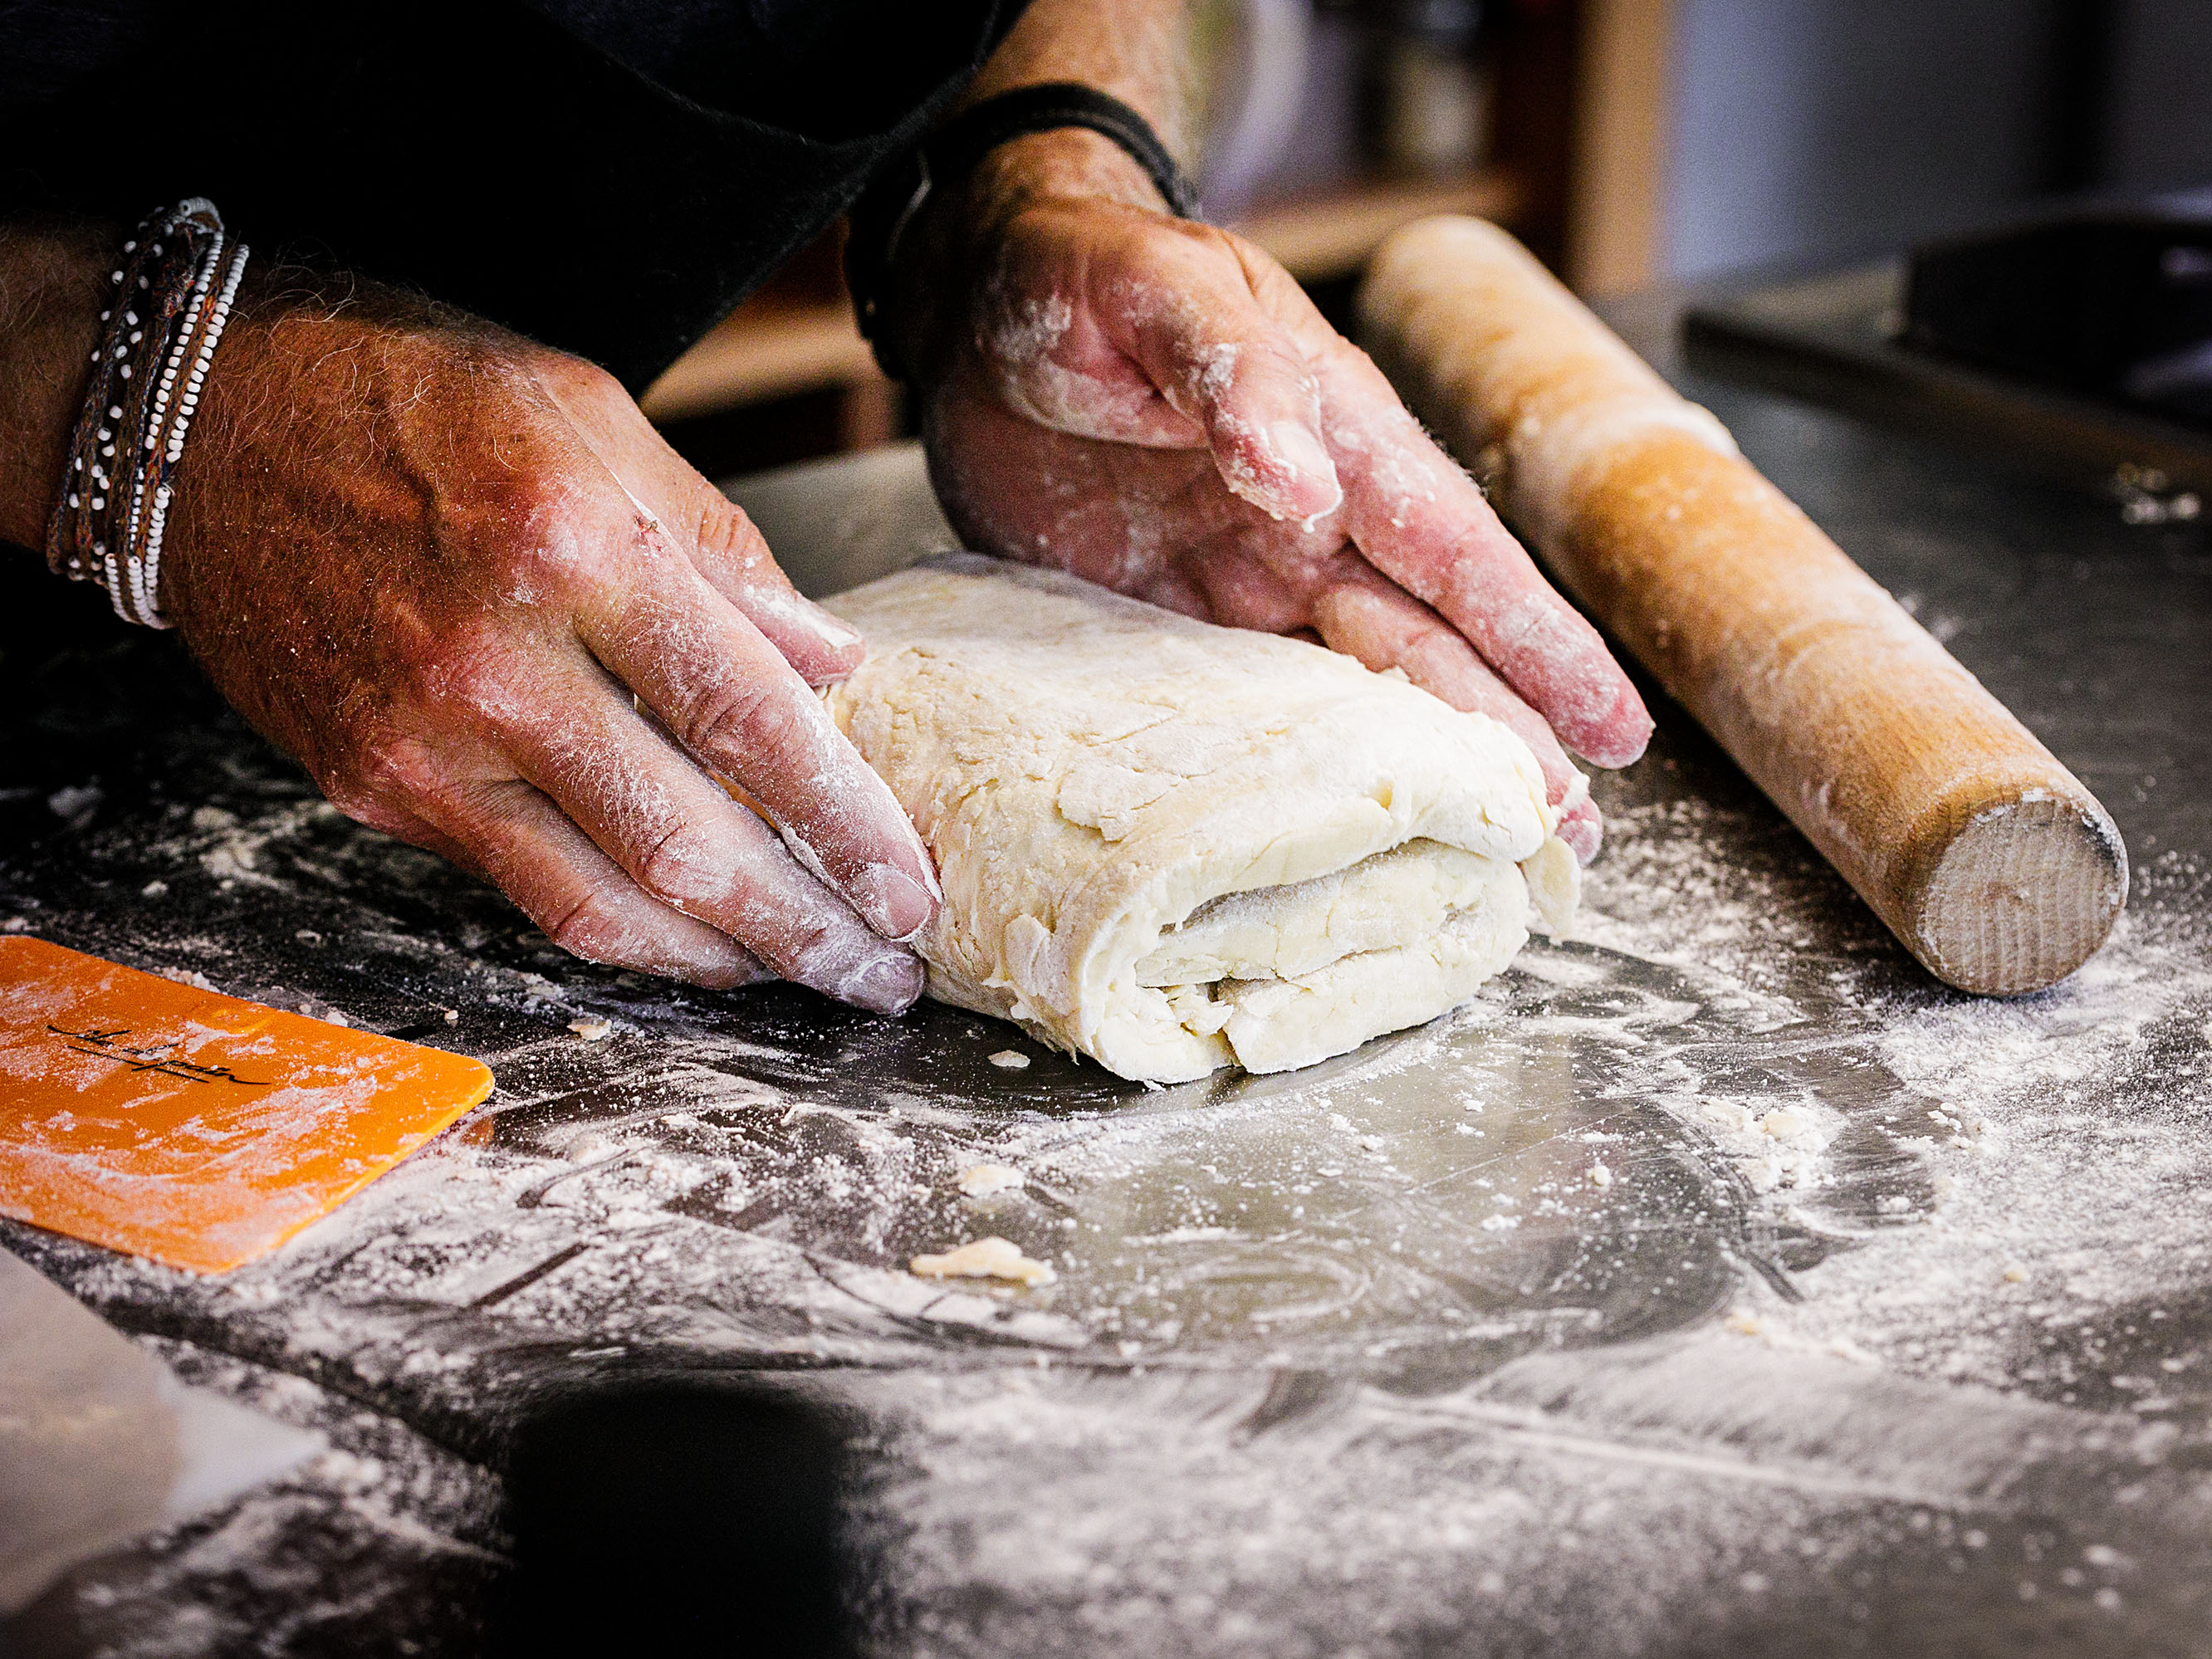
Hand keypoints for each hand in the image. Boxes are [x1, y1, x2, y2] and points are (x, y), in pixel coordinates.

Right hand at [154, 274, 938, 1009]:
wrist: (196, 421)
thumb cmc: (406, 394)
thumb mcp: (593, 417)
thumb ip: (722, 551)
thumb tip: (829, 666)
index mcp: (577, 549)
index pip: (753, 720)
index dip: (848, 821)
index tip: (910, 880)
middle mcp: (499, 664)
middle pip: (690, 843)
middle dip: (808, 927)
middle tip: (888, 973)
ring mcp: (427, 741)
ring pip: (607, 903)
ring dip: (728, 960)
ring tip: (812, 977)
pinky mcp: (376, 787)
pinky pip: (527, 894)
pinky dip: (627, 932)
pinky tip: (696, 941)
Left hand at [901, 132, 1651, 860]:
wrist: (975, 304)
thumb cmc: (1084, 274)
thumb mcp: (1161, 292)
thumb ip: (1234, 374)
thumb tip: (1304, 486)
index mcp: (1340, 440)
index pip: (1457, 556)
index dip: (1534, 643)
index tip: (1610, 725)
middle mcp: (1313, 528)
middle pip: (1428, 647)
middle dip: (1506, 737)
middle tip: (1574, 834)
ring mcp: (1243, 584)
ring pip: (1352, 694)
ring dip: (1420, 770)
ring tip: (1494, 851)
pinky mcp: (1169, 625)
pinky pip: (1241, 713)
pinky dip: (1293, 773)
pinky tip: (1332, 833)